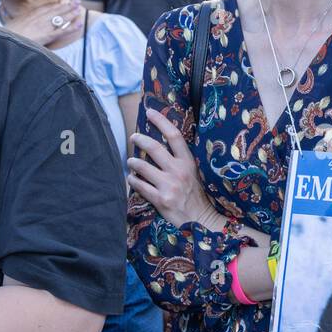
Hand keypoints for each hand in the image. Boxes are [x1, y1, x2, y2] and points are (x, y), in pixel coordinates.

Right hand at [6, 0, 83, 46]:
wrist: (5, 41)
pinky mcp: (46, 36)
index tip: (62, 2)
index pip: (45, 8)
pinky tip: (79, 24)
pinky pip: (62, 31)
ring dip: (71, 13)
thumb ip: (20, 23)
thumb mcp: (11, 25)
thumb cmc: (6, 35)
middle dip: (66, 6)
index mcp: (29, 15)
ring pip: (61, 18)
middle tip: (76, 2)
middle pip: (55, 10)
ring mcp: (43, 26)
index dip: (55, 5)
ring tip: (79, 9)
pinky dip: (72, 27)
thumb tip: (21, 23)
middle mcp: (38, 18)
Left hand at [127, 108, 221, 228]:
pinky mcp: (160, 199)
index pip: (174, 136)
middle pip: (154, 148)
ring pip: (142, 167)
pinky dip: (132, 180)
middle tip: (134, 137)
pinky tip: (132, 179)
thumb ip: (181, 160)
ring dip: (133, 162)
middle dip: (140, 139)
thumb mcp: (195, 173)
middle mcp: (179, 171)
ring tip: (131, 162)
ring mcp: (169, 185)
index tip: (150, 112)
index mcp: (188, 162)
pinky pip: (139, 185)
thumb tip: (162, 144)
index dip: (161, 121)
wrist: (201, 219)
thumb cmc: (196, 195)